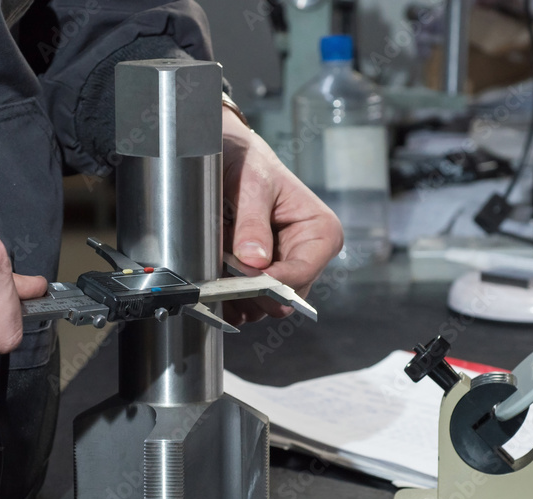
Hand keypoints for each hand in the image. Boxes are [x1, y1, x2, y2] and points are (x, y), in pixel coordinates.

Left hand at [221, 109, 342, 323]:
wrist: (228, 157)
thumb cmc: (249, 162)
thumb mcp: (251, 183)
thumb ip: (252, 221)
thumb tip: (255, 261)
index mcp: (320, 233)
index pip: (303, 273)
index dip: (272, 280)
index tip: (243, 274)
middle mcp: (306, 257)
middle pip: (283, 296)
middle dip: (251, 289)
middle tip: (222, 269)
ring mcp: (282, 271)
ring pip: (263, 306)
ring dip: (235, 292)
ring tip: (215, 262)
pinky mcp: (259, 280)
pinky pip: (245, 306)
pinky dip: (226, 299)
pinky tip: (212, 277)